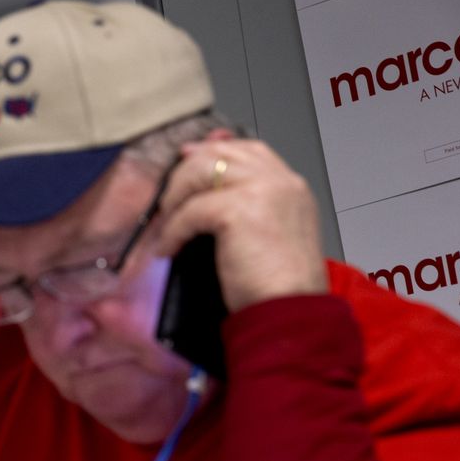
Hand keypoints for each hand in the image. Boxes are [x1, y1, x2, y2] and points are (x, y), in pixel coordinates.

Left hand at [156, 138, 327, 312]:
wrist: (291, 310)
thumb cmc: (280, 287)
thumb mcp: (271, 236)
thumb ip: (248, 208)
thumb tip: (206, 197)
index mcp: (290, 187)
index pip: (248, 150)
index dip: (213, 151)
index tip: (186, 158)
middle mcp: (279, 181)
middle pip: (220, 153)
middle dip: (186, 171)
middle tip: (168, 198)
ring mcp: (261, 191)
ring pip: (200, 171)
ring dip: (176, 196)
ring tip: (167, 224)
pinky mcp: (238, 211)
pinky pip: (189, 211)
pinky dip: (173, 232)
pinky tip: (169, 250)